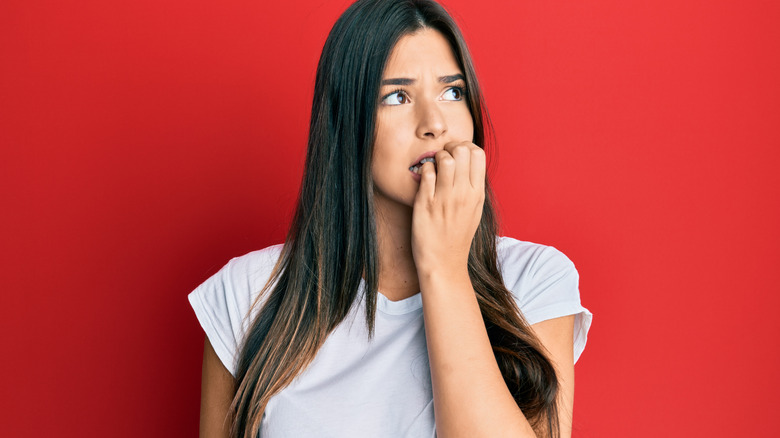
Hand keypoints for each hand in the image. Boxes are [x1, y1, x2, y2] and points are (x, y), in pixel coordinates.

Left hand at [411, 141, 485, 275]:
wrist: (443, 262)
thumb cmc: (457, 235)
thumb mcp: (474, 210)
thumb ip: (472, 186)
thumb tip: (468, 162)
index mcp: (477, 194)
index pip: (478, 154)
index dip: (465, 147)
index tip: (456, 155)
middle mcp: (463, 194)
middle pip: (462, 151)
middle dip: (450, 148)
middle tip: (443, 157)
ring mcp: (444, 199)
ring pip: (444, 159)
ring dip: (436, 157)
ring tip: (433, 168)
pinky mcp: (425, 204)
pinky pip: (426, 173)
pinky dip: (424, 170)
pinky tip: (424, 180)